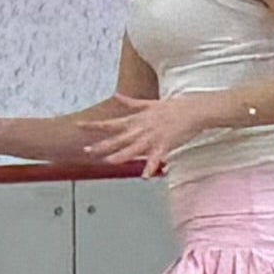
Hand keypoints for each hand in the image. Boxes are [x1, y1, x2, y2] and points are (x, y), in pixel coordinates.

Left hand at [99, 93, 234, 171]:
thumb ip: (131, 103)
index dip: (95, 126)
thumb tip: (117, 96)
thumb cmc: (174, 107)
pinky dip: (150, 167)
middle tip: (86, 151)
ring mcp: (152, 137)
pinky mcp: (165, 145)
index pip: (111, 124)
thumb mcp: (149, 103)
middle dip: (102, 145)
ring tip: (109, 162)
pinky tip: (145, 176)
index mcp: (137, 120)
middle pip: (118, 139)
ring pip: (133, 148)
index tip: (80, 126)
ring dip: (120, 155)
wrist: (193, 110)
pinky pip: (156, 158)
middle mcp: (141, 129)